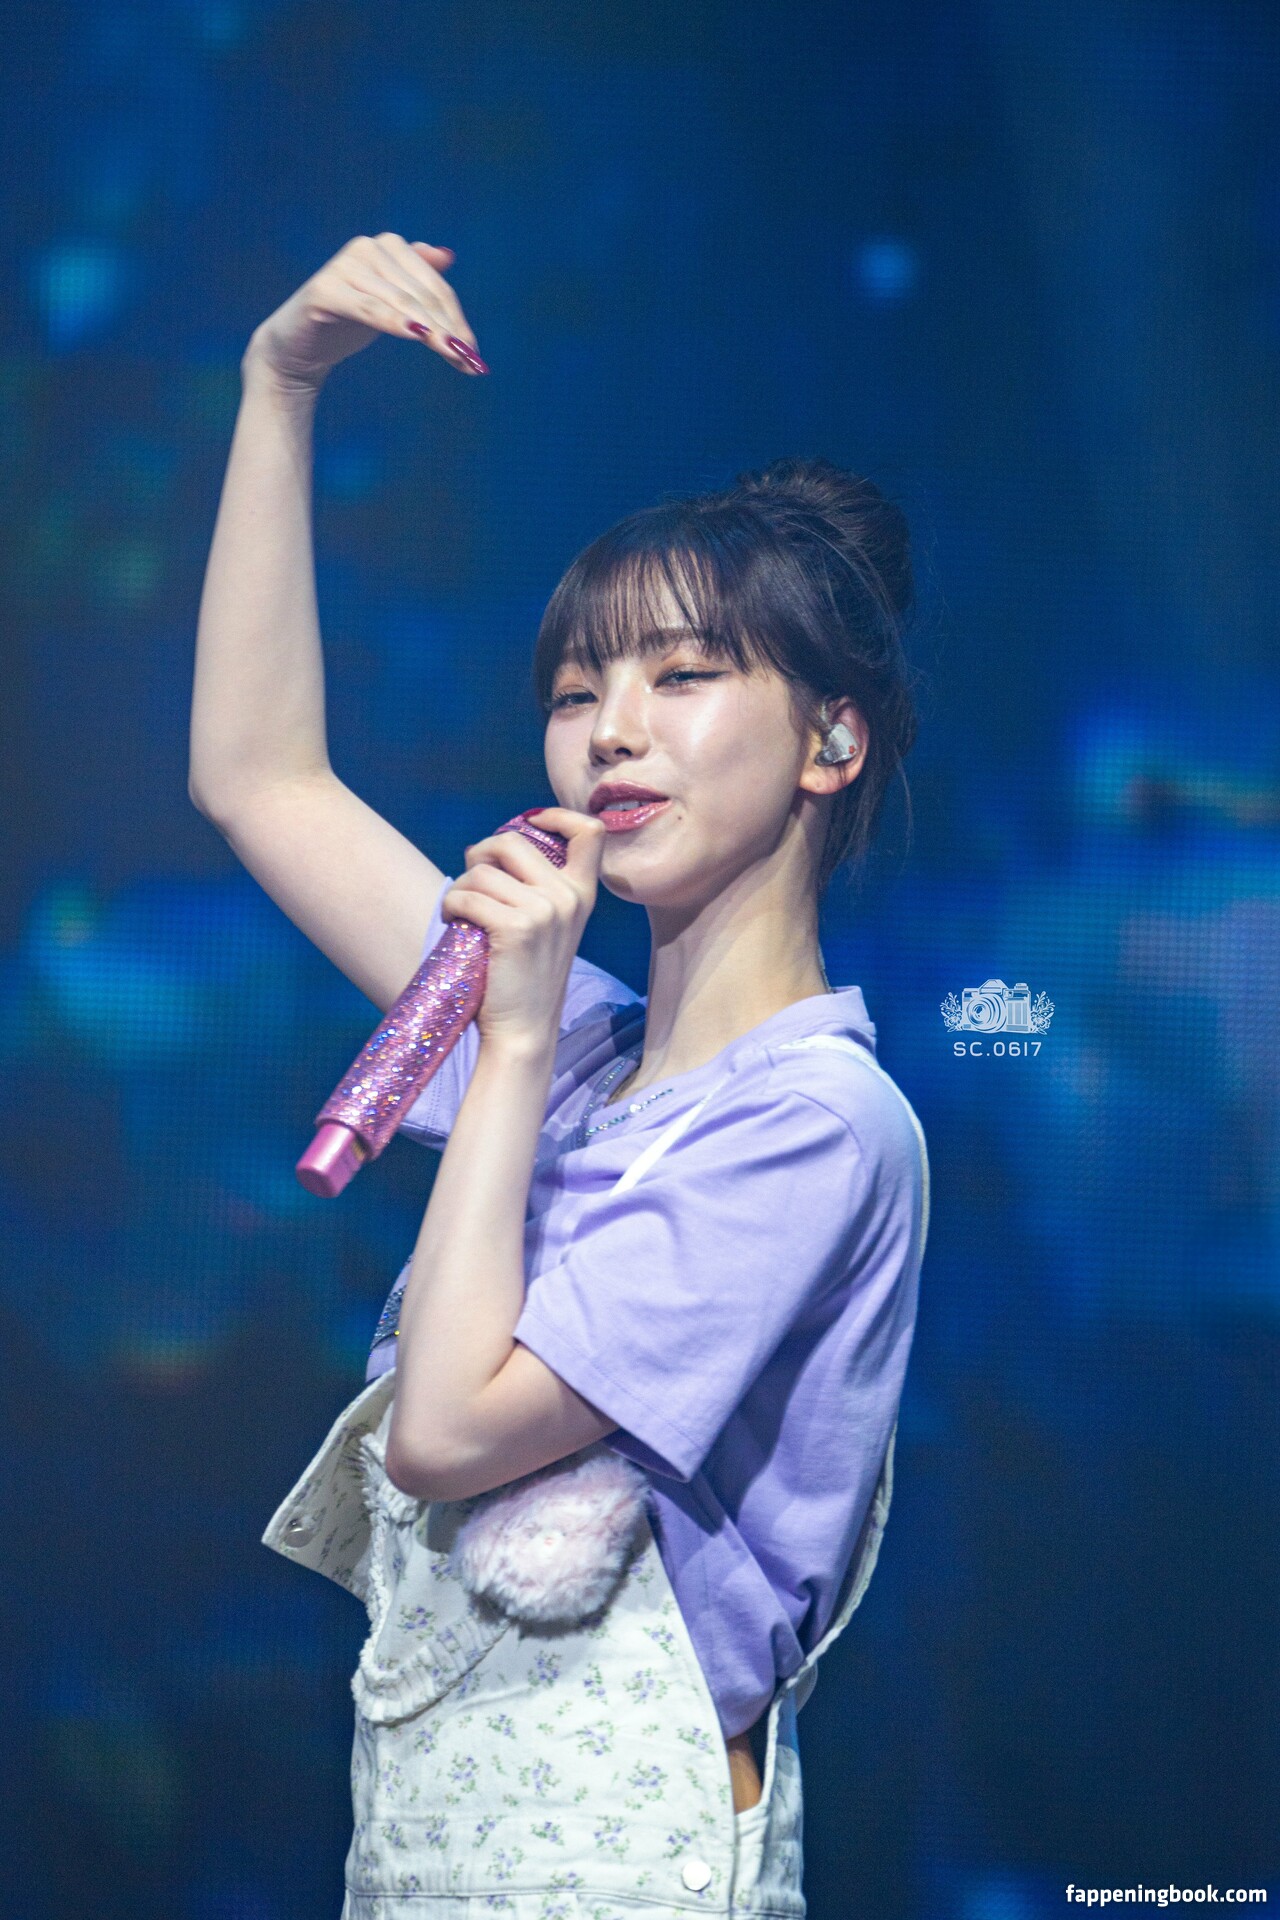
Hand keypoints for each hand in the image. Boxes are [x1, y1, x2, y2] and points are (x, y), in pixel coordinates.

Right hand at [242, 232, 485, 392]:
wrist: (297, 346)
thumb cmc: (346, 323)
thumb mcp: (388, 301)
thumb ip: (415, 278)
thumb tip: (446, 255)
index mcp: (388, 247)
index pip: (435, 286)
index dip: (457, 319)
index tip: (475, 353)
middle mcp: (367, 248)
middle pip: (423, 295)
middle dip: (449, 330)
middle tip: (469, 362)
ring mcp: (344, 266)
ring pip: (402, 303)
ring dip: (432, 333)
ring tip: (454, 357)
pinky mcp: (325, 290)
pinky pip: (370, 308)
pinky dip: (395, 321)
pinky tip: (418, 335)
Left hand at [440, 808, 605, 1053]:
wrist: (524, 1028)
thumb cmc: (526, 976)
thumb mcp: (549, 926)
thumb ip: (538, 887)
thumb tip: (492, 846)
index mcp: (583, 894)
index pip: (589, 831)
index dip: (556, 816)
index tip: (530, 824)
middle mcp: (570, 898)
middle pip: (515, 841)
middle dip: (482, 853)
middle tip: (472, 879)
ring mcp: (545, 912)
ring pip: (483, 870)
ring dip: (461, 887)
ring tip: (460, 912)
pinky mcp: (516, 928)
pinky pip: (468, 896)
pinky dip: (452, 905)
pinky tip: (454, 921)